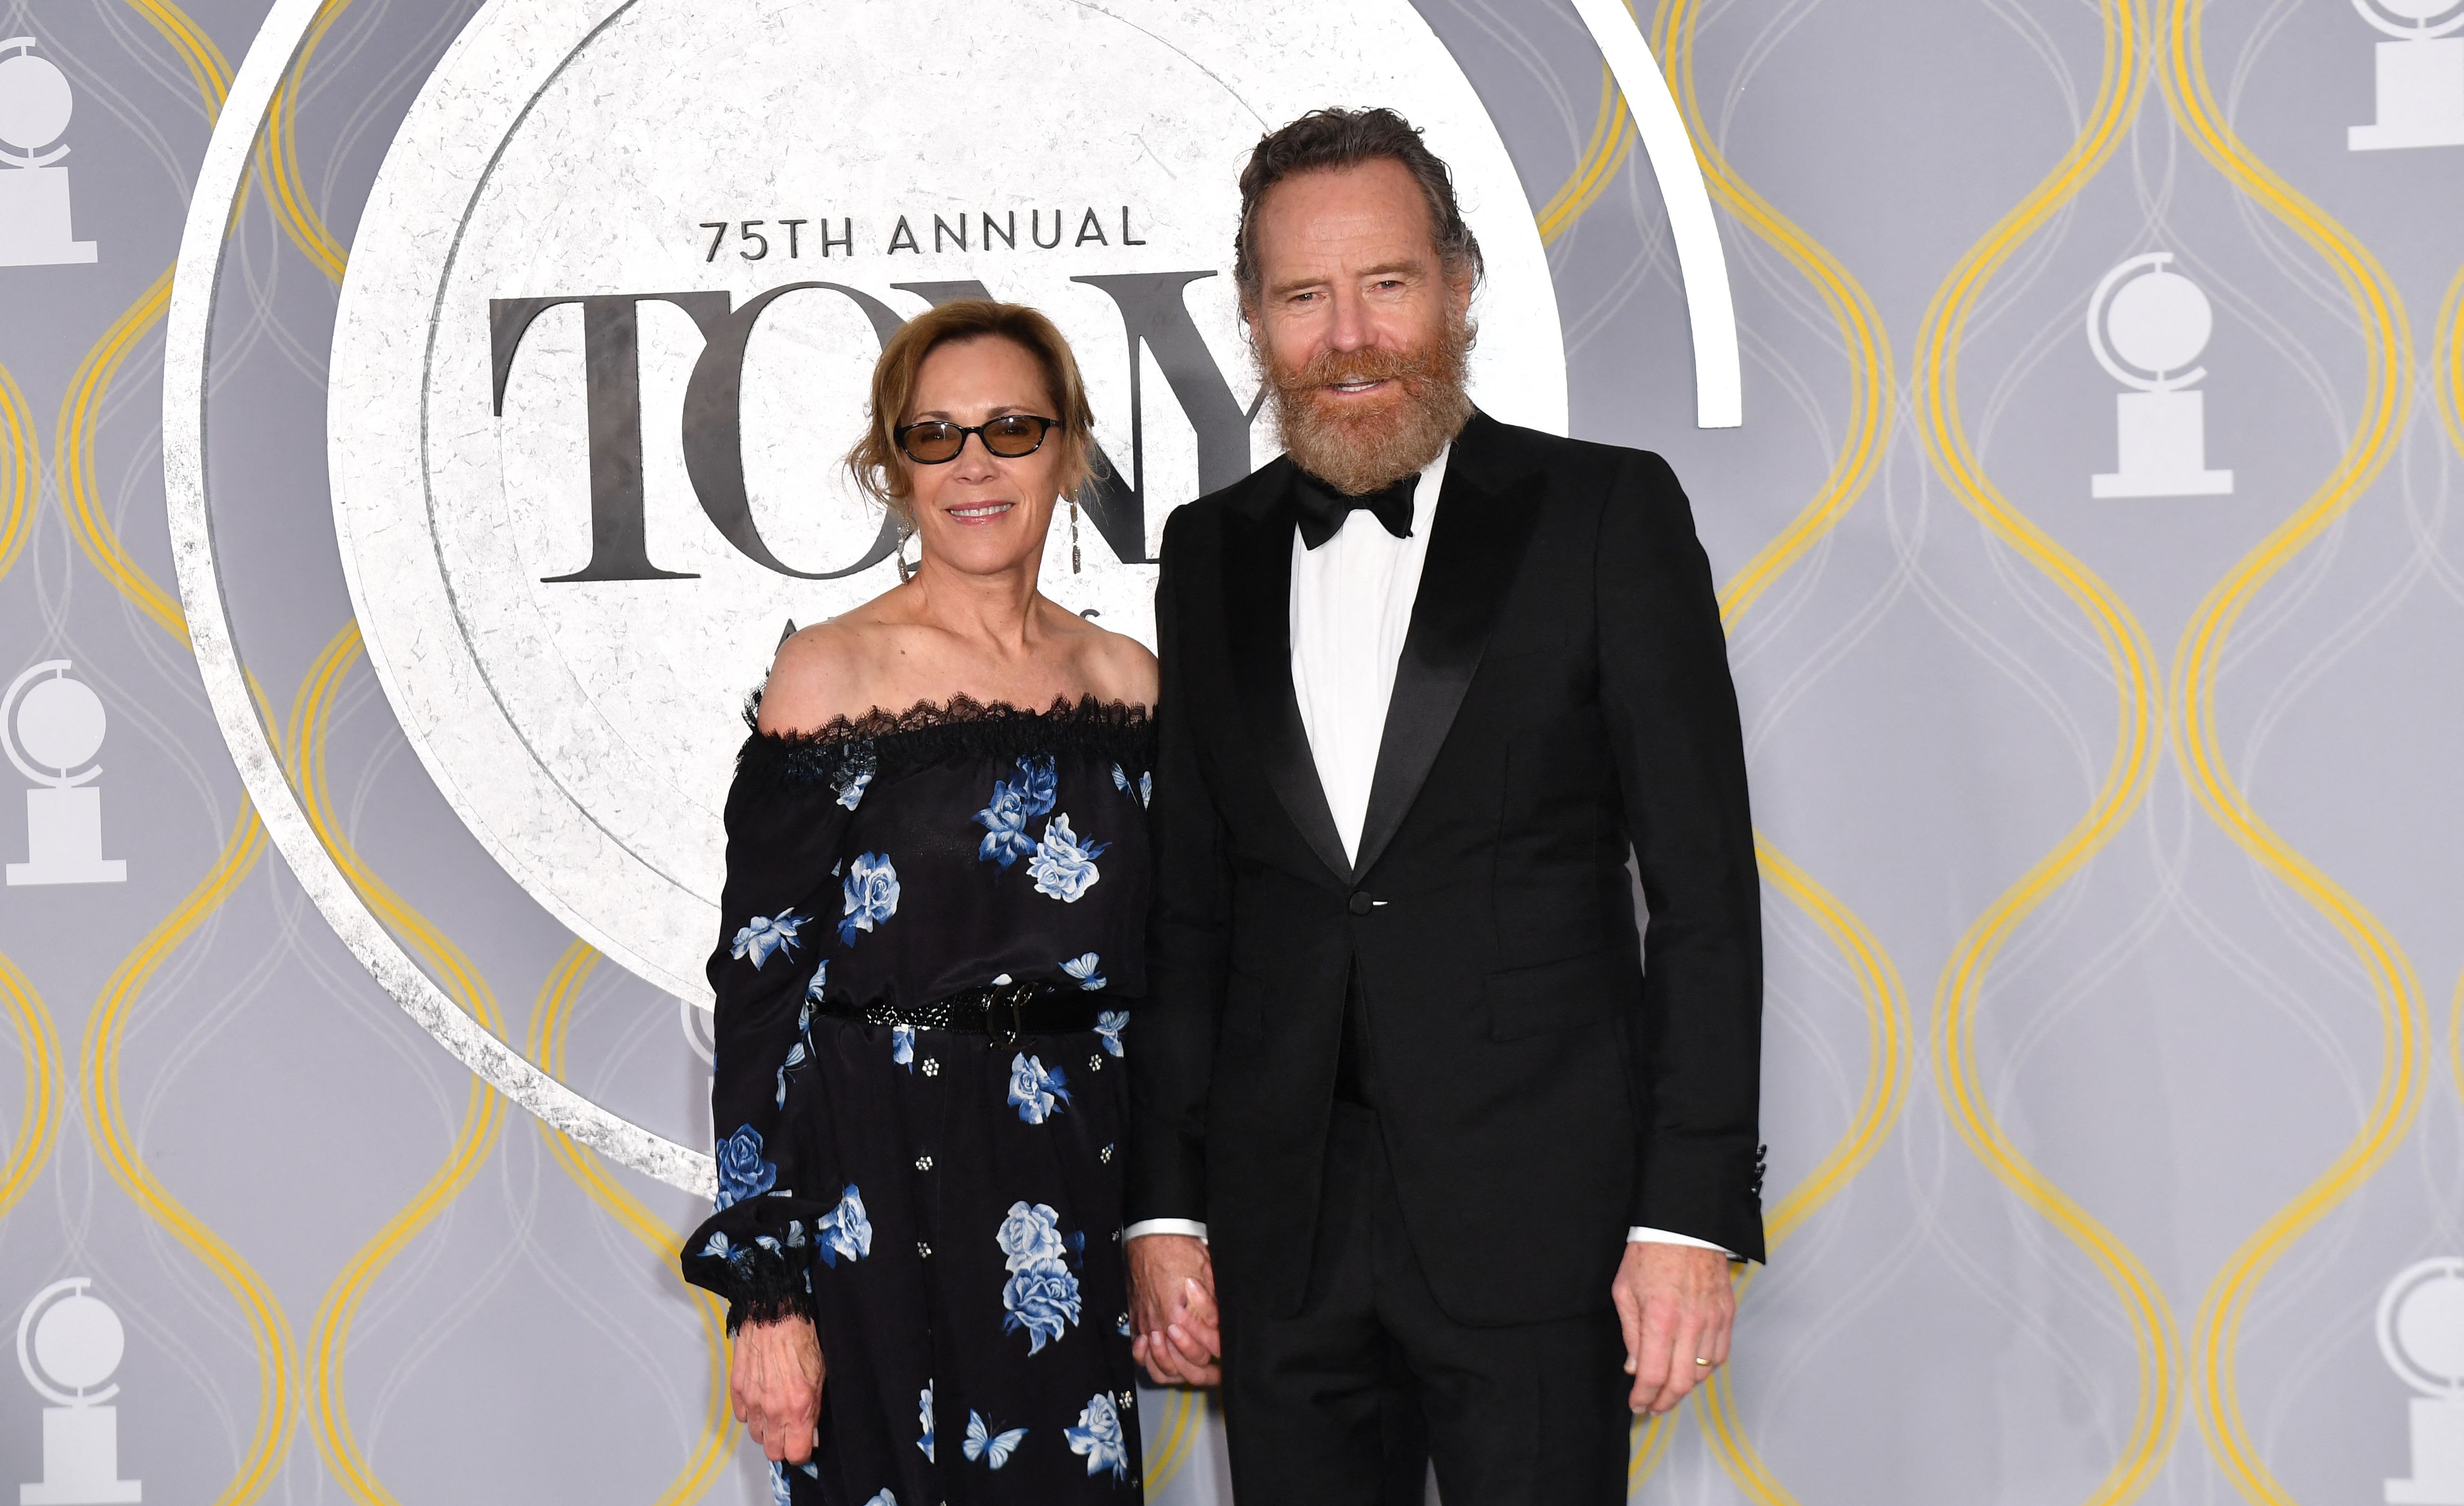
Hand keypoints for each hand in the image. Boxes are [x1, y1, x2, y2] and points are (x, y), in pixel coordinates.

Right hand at [731, 1315, 824, 1462]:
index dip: (802, 1453)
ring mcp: (753, 1400)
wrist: (775, 1313)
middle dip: (783, 1445)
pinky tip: (762, 1398)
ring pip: (756, 1435)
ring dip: (767, 1429)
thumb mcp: (821, 1376)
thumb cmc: (801, 1338)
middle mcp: (773, 1409)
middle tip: (790, 1431)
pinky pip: (743, 1416)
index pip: (796, 1454)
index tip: (805, 1446)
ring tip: (776, 1412)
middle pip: (772, 1451)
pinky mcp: (737, 1390)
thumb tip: (810, 1433)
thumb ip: (815, 1410)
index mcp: (798, 1407)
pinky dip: (752, 1413)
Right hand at [1127, 1233, 1221, 1385]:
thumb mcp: (1208, 1275)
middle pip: (1185, 1368)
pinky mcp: (1137, 1321)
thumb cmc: (1181, 1250)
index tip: (1228, 1354)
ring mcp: (1147, 1325)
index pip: (1207, 1351)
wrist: (1152, 1235)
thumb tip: (1222, 1330)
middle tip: (1216, 1372)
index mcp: (1182, 1316)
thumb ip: (1214, 1308)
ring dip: (1177, 1371)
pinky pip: (1140, 1355)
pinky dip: (1149, 1362)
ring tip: (1191, 1367)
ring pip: (1161, 1368)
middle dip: (1203, 1372)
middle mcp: (1162, 1326)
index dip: (1221, 1355)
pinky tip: (1159, 1358)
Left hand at [1612, 1242, 1734, 1414]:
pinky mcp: (1727, 1314)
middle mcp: (1689, 1324)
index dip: (1644, 1396)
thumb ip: (1631, 1333)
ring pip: (1703, 1373)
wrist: (1684, 1224)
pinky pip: (1720, 1355)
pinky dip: (1705, 1369)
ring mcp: (1712, 1320)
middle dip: (1665, 1402)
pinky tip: (1692, 1369)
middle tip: (1653, 1407)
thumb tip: (1634, 1368)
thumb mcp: (1625, 1291)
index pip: (1653, 1374)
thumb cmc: (1648, 1253)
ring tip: (1669, 1391)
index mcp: (1659, 1318)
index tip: (1637, 1405)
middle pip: (1681, 1382)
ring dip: (1685, 1388)